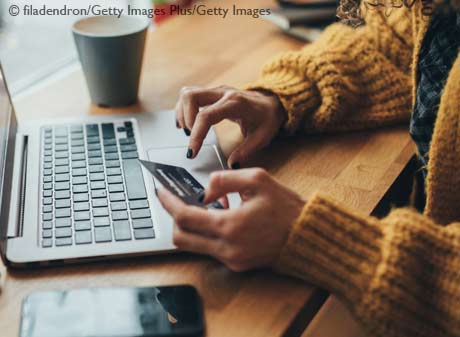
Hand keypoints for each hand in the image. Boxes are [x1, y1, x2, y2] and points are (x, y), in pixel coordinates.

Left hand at [158, 168, 304, 271]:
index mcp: (230, 226)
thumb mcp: (257, 180)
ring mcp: (231, 260)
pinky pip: (210, 250)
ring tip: (206, 207)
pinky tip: (221, 218)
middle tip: (177, 201)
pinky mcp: (237, 265)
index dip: (168, 203)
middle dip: (174, 218)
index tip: (161, 192)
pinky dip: (208, 234)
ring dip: (192, 226)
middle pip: (181, 238)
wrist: (307, 236)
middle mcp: (227, 248)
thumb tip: (204, 191)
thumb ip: (224, 179)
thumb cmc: (286, 207)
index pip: (184, 217)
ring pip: (193, 246)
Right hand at [175, 86, 285, 167]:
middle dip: (185, 119)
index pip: (206, 115)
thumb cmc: (267, 119)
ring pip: (188, 93)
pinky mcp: (212, 93)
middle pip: (191, 96)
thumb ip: (246, 151)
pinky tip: (186, 123)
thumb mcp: (262, 138)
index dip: (196, 134)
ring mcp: (216, 91)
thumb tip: (231, 164)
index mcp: (235, 103)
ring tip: (188, 131)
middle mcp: (223, 93)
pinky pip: (191, 95)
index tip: (192, 152)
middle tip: (190, 138)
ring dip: (182, 113)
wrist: (272, 103)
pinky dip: (184, 109)